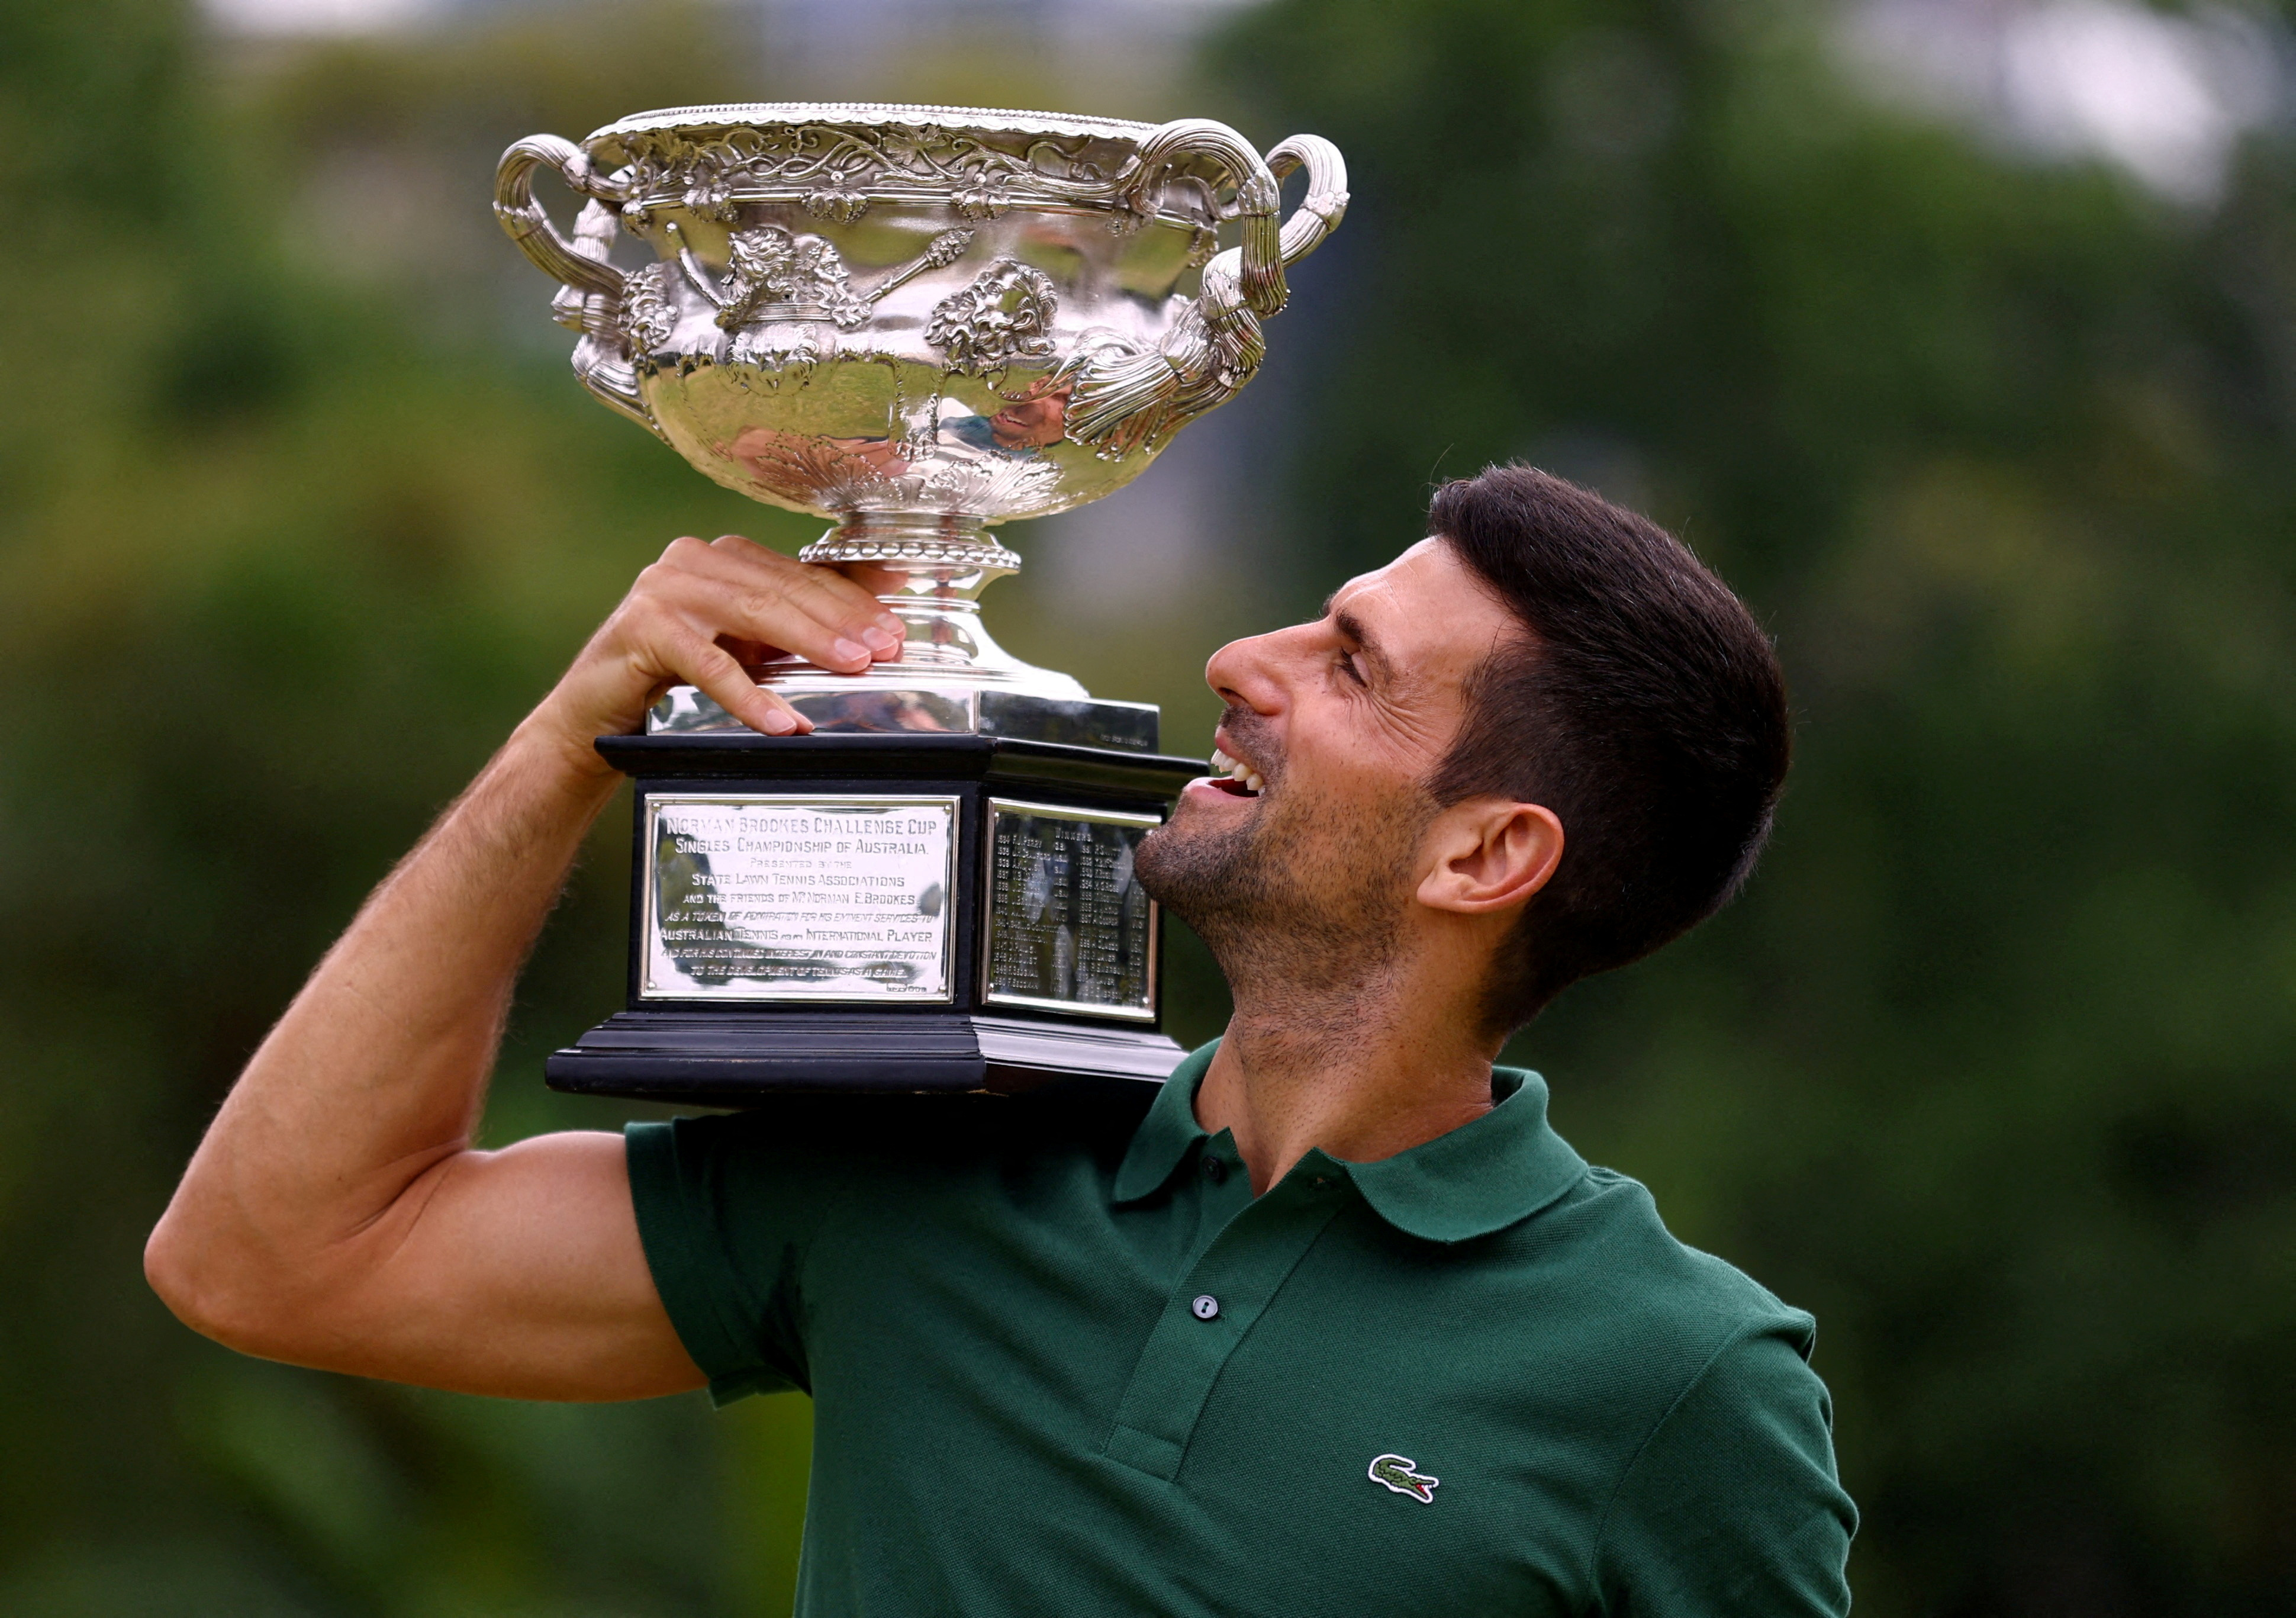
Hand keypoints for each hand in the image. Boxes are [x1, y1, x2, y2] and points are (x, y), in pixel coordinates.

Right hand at [528, 533, 905, 768]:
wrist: (596, 711)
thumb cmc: (677, 675)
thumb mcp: (748, 647)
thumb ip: (797, 628)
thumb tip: (871, 622)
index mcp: (725, 556)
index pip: (801, 574)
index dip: (853, 600)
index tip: (894, 628)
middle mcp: (694, 560)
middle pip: (784, 588)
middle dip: (842, 620)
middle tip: (884, 650)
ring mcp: (665, 589)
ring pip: (754, 612)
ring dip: (809, 643)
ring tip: (852, 669)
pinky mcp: (643, 628)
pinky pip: (708, 663)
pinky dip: (748, 694)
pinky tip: (780, 721)